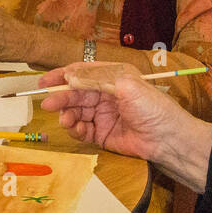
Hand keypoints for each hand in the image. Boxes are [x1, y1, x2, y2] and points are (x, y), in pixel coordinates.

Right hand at [38, 61, 196, 164]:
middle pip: (75, 94)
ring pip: (76, 112)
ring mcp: (103, 115)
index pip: (82, 73)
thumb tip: (69, 77)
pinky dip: (75, 129)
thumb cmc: (152, 107)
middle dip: (61, 98)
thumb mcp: (125, 85)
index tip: (45, 81)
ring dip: (67, 115)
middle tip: (49, 105)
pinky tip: (76, 129)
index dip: (63, 75)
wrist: (167, 139)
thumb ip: (95, 80)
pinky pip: (82, 130)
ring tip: (66, 121)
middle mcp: (106, 94)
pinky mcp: (102, 134)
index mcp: (113, 77)